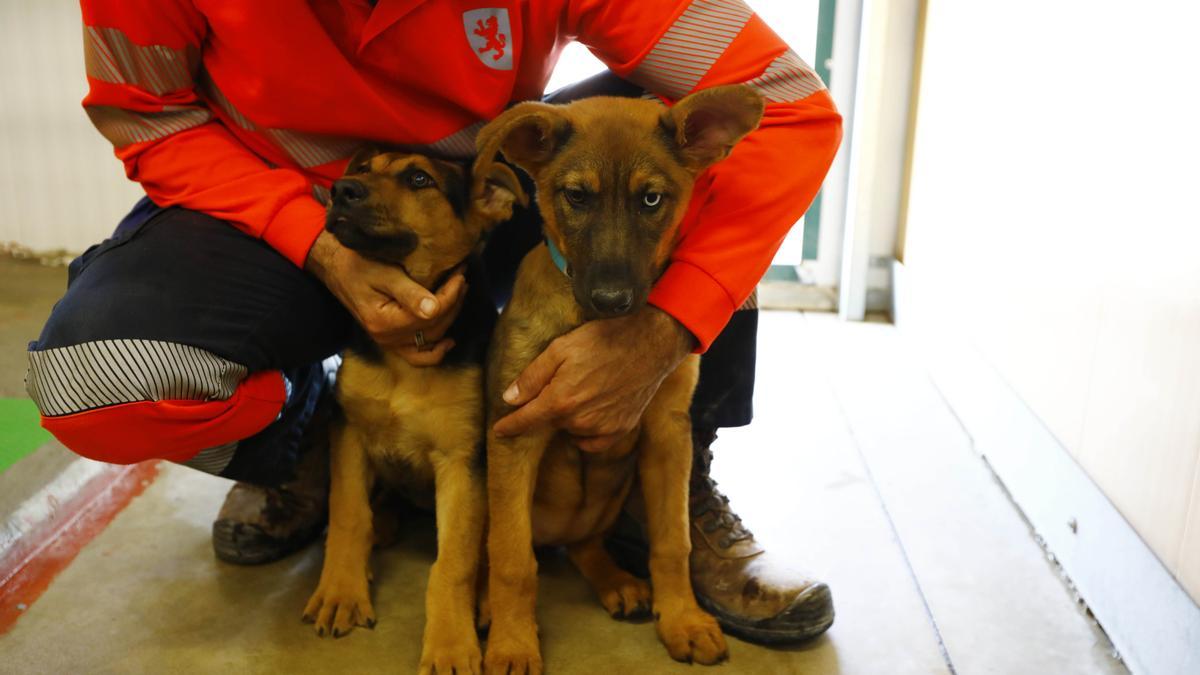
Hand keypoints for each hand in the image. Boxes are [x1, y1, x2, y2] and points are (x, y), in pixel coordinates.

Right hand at [305, 230, 466, 365]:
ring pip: (430, 339)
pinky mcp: (390, 340)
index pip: (432, 313)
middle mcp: (386, 338)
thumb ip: (409, 293)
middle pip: (434, 327)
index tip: (460, 273)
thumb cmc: (357, 264)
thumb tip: (434, 309)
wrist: (335, 267)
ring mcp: (388, 342)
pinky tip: (448, 340)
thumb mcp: (384, 274)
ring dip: (449, 318)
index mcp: (384, 321)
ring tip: (459, 294)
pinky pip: (416, 356)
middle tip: (462, 278)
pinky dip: (434, 351)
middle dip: (454, 302)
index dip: (451, 294)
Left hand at [493, 306, 694, 451]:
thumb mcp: (561, 347)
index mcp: (561, 400)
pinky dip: (587, 431)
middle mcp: (580, 420)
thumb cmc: (605, 338)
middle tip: (563, 380)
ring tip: (585, 386)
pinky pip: (594, 441)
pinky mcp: (621, 429)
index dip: (509, 426)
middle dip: (548, 406)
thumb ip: (532, 377)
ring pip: (572, 429)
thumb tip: (509, 399)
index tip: (499, 431)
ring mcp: (602, 427)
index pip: (526, 421)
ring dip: (570, 415)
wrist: (652, 342)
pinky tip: (593, 410)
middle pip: (550, 421)